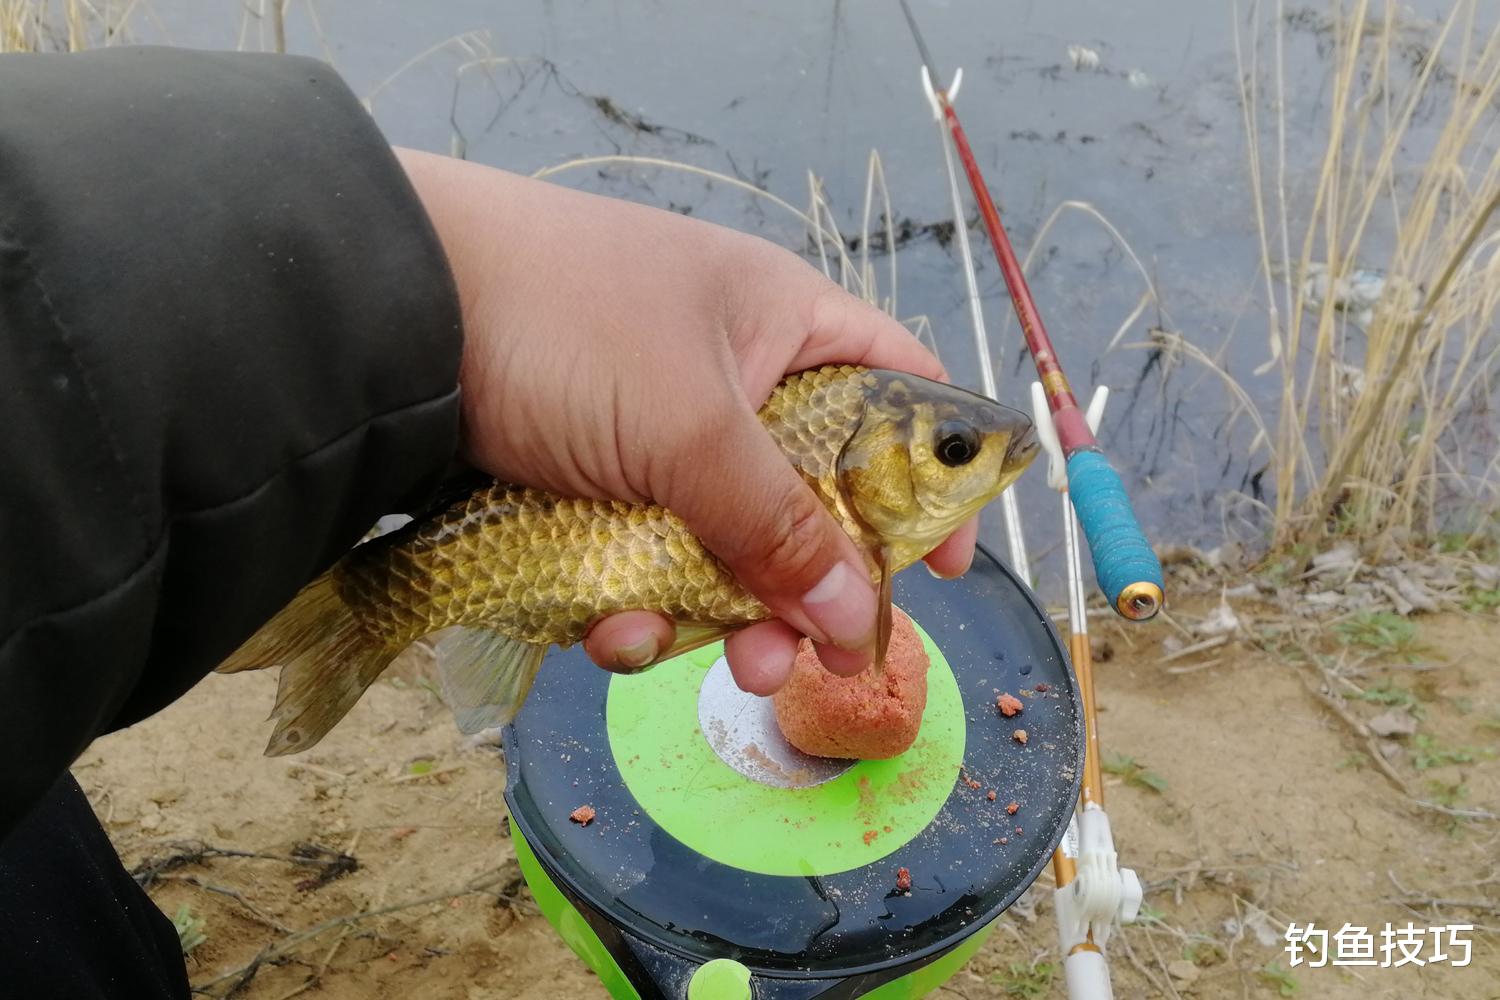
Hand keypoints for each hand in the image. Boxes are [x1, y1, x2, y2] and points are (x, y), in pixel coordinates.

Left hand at [396, 149, 975, 693]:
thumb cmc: (567, 330)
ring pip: (717, 543)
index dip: (928, 479)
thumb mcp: (690, 429)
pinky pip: (638, 556)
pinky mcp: (585, 480)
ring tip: (683, 656)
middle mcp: (727, 375)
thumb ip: (781, 526)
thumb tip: (863, 615)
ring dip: (708, 613)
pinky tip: (605, 631)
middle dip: (800, 586)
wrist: (386, 316)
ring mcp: (651, 432)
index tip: (943, 568)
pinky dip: (630, 602)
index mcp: (780, 323)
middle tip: (797, 655)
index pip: (895, 392)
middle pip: (805, 496)